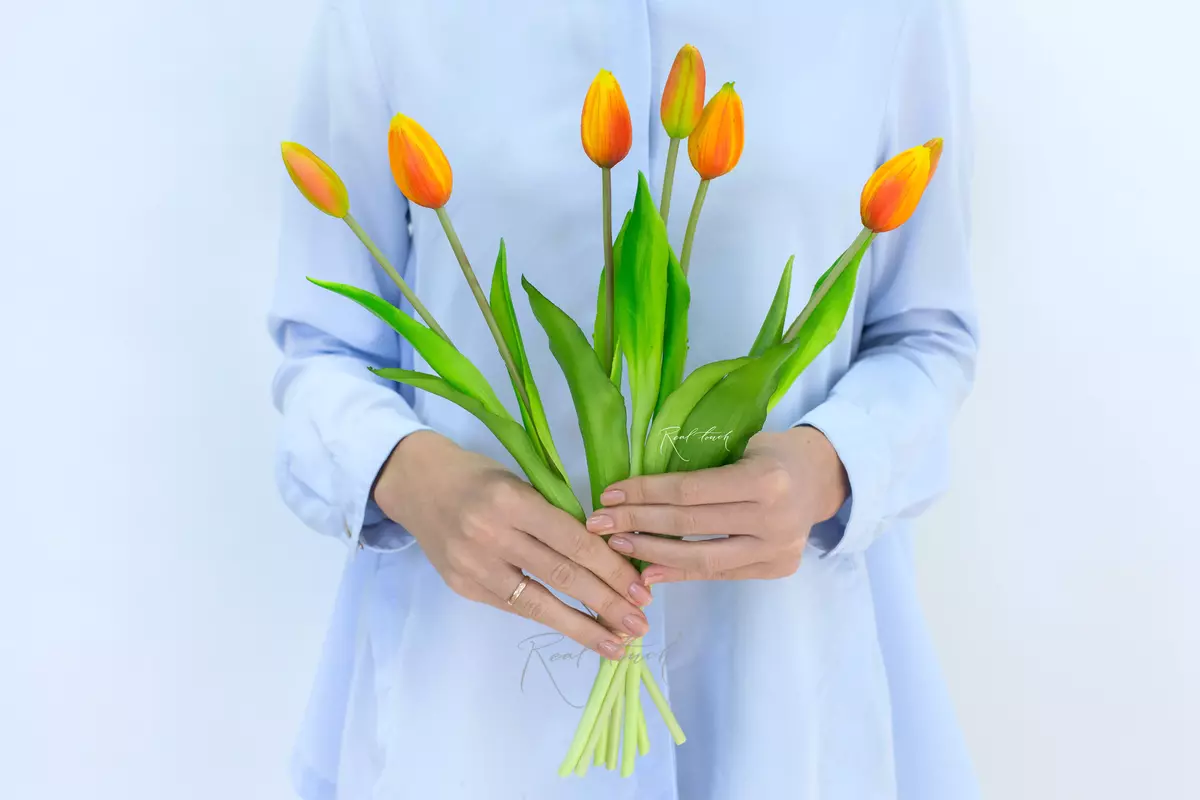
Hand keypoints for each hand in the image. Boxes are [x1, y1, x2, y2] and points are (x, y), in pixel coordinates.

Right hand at [373, 431, 650, 657]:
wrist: (416, 483)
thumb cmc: (478, 476)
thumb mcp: (520, 481)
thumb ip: (554, 516)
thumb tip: (606, 557)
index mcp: (511, 501)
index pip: (572, 541)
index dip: (611, 569)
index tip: (641, 589)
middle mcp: (491, 536)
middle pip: (561, 575)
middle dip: (606, 604)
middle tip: (640, 625)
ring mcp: (473, 566)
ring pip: (538, 604)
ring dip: (582, 627)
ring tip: (616, 644)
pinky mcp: (463, 587)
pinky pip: (515, 606)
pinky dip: (549, 619)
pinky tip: (577, 630)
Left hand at [584, 426, 848, 583]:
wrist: (824, 477)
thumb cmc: (774, 453)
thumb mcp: (743, 446)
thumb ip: (702, 471)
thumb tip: (641, 492)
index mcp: (764, 480)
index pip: (690, 491)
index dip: (645, 494)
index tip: (609, 495)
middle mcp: (773, 519)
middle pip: (690, 526)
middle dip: (637, 524)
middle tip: (599, 524)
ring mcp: (777, 550)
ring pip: (701, 560)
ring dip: (652, 554)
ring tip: (618, 546)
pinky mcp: (776, 569)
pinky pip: (718, 574)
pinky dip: (680, 572)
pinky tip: (650, 569)